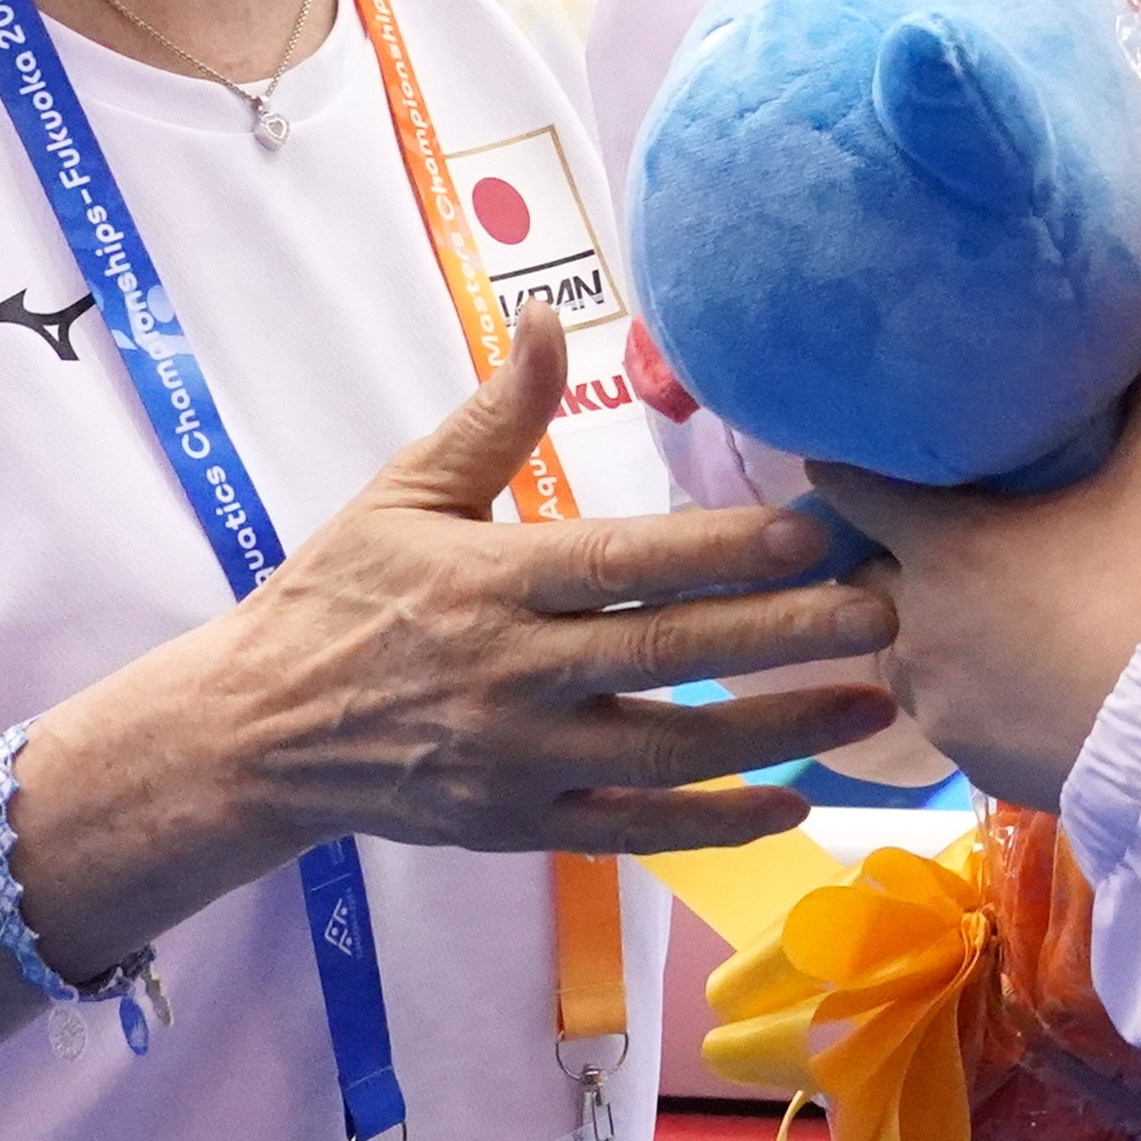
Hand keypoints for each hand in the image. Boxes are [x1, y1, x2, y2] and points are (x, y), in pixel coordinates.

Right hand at [185, 306, 899, 859]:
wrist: (254, 732)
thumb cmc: (338, 594)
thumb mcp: (404, 489)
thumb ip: (496, 413)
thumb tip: (547, 313)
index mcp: (494, 580)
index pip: (629, 564)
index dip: (723, 550)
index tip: (813, 529)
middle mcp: (517, 674)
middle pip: (672, 655)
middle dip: (787, 635)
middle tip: (886, 610)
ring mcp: (522, 758)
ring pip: (673, 749)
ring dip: (782, 729)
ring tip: (878, 702)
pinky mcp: (521, 822)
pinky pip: (636, 827)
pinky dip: (715, 823)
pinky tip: (792, 803)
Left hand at [810, 367, 1140, 811]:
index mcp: (942, 541)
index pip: (847, 486)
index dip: (847, 466)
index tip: (854, 458)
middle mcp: (914, 617)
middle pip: (863, 575)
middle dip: (886, 557)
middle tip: (933, 545)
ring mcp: (931, 694)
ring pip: (896, 649)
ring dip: (921, 630)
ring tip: (977, 621)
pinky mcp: (960, 754)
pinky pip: (939, 712)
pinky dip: (961, 694)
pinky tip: (1009, 685)